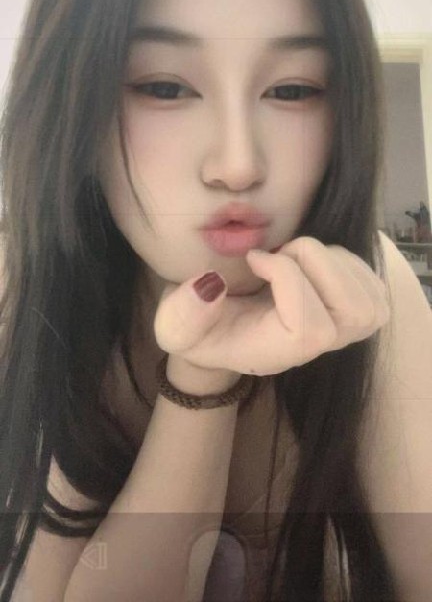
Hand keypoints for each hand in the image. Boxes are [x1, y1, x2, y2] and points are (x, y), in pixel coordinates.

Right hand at [154, 236, 389, 377]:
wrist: (220, 328)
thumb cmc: (199, 327)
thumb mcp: (173, 326)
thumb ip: (183, 314)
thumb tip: (212, 286)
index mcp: (277, 352)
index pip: (310, 328)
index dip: (288, 280)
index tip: (255, 259)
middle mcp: (316, 349)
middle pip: (353, 313)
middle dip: (318, 264)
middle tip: (282, 252)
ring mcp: (341, 332)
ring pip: (368, 298)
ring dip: (333, 260)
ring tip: (296, 256)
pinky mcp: (354, 310)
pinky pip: (372, 284)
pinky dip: (347, 260)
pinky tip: (313, 260)